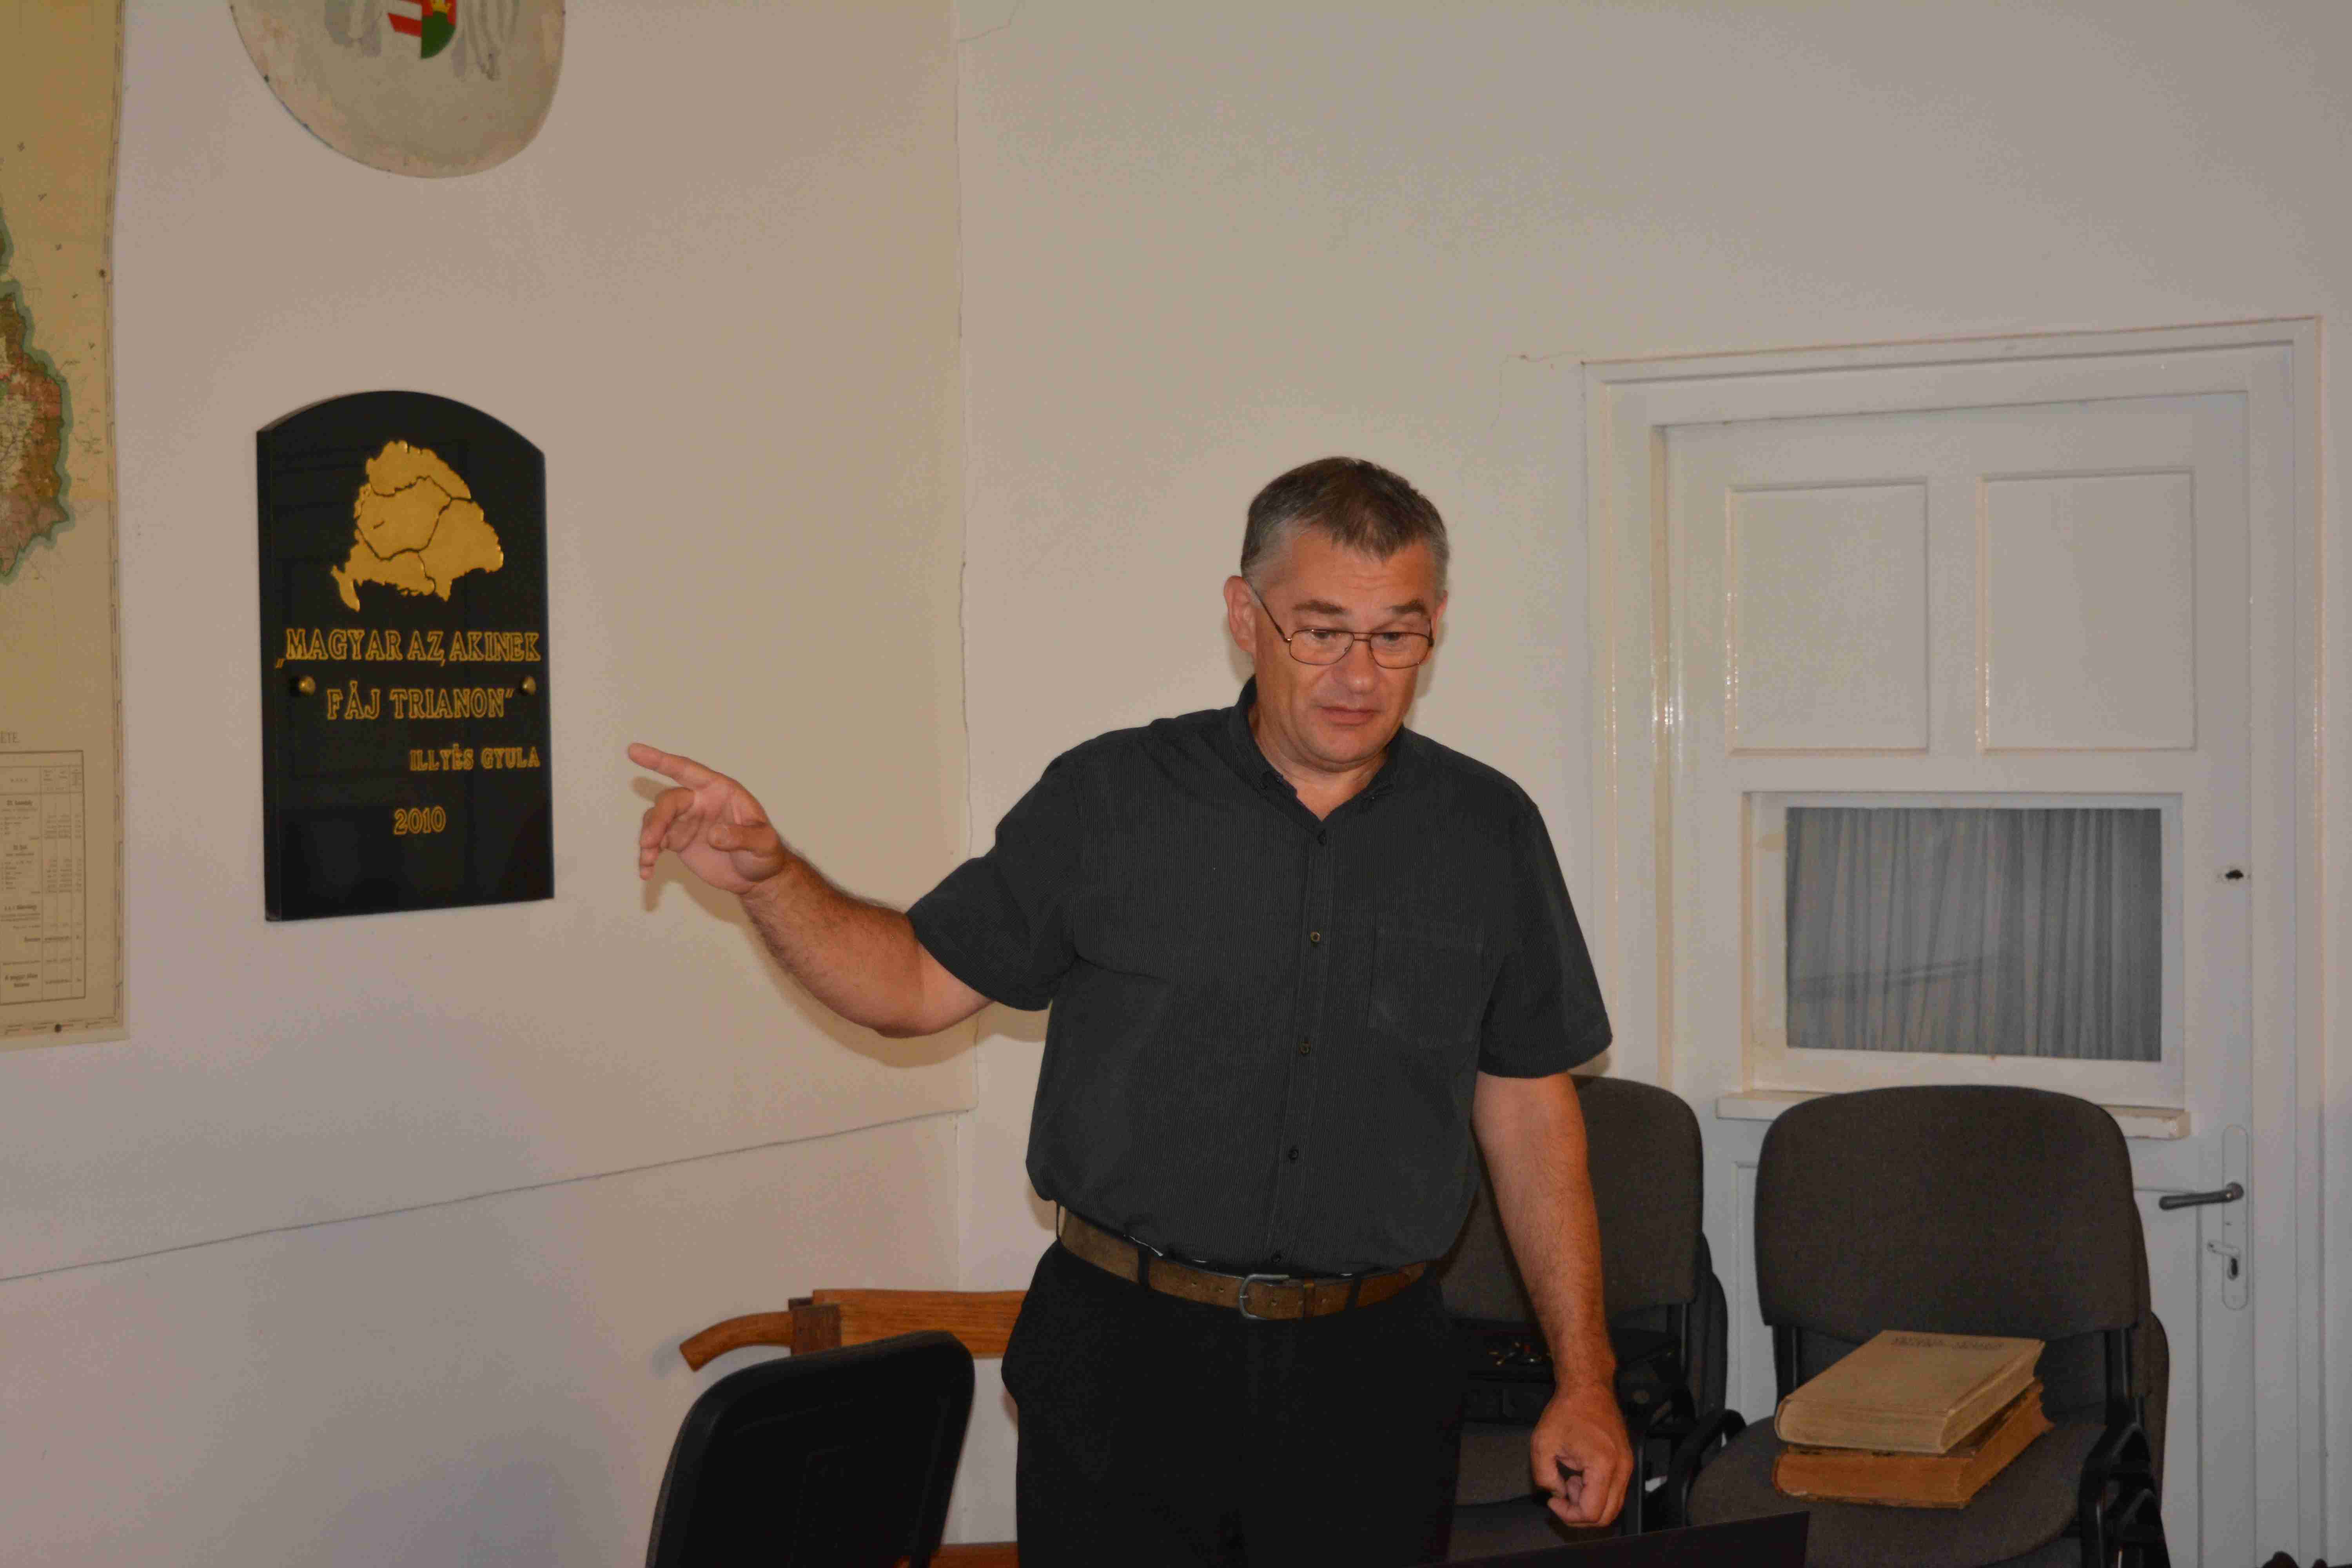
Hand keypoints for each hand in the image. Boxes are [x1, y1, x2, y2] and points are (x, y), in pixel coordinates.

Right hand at [629, 743, 790, 895]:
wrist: (758, 878)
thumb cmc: (766, 853)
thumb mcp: (763, 843)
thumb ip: (742, 837)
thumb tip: (715, 835)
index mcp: (719, 790)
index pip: (687, 770)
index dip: (660, 760)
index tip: (633, 751)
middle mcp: (699, 801)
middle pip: (668, 801)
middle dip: (656, 820)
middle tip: (649, 843)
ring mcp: (686, 821)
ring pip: (656, 820)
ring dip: (648, 838)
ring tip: (648, 859)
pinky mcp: (678, 841)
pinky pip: (655, 842)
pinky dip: (647, 855)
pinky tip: (647, 870)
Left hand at [1531, 1376, 1632, 1527]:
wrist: (1588, 1388)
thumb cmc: (1567, 1410)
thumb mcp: (1542, 1443)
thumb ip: (1544, 1476)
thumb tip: (1557, 1494)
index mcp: (1603, 1465)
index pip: (1591, 1512)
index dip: (1568, 1514)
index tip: (1553, 1500)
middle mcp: (1622, 1469)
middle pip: (1607, 1516)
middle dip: (1579, 1515)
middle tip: (1560, 1499)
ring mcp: (1627, 1466)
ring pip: (1613, 1506)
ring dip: (1588, 1503)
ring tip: (1570, 1481)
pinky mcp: (1626, 1463)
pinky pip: (1614, 1492)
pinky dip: (1596, 1492)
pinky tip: (1579, 1476)